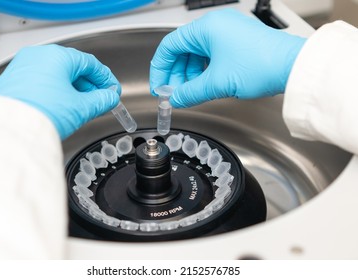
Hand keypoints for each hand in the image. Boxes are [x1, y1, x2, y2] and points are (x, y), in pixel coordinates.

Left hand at [0, 44, 120, 138]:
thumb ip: (101, 100)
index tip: (112, 91)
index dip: (106, 79)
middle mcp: (39, 56)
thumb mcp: (81, 107)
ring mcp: (24, 66)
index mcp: (57, 56)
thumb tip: (110, 98)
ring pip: (57, 75)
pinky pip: (42, 81)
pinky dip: (56, 92)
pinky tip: (62, 107)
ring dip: (73, 90)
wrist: (9, 130)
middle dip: (90, 87)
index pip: (91, 64)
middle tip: (100, 101)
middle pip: (74, 68)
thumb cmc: (40, 113)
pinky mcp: (15, 79)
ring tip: (82, 107)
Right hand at [150, 8, 305, 107]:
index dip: (160, 68)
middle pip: (183, 51)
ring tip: (190, 93)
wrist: (293, 67)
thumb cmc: (261, 65)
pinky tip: (204, 86)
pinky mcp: (237, 43)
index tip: (159, 86)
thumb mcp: (217, 83)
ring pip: (197, 55)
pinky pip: (211, 57)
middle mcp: (216, 26)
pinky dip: (204, 73)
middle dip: (176, 75)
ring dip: (190, 76)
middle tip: (174, 94)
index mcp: (206, 28)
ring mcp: (227, 34)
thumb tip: (175, 98)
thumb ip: (189, 92)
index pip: (170, 46)